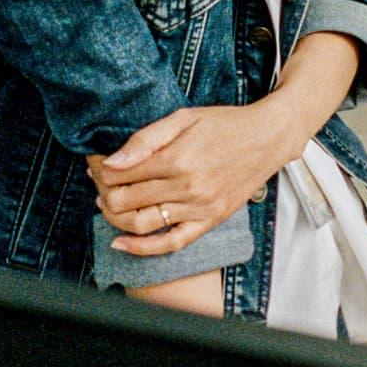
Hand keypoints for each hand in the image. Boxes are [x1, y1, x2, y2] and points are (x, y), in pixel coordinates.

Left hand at [86, 103, 293, 256]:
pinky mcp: (210, 220)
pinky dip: (142, 249)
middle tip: (100, 183)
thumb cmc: (226, 124)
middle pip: (125, 201)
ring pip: (140, 224)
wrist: (269, 138)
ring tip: (109, 205)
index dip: (100, 170)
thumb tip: (112, 162)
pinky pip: (171, 243)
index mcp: (178, 158)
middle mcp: (187, 187)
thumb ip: (146, 139)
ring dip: (115, 217)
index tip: (97, 165)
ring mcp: (200, 207)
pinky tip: (120, 243)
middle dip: (104, 192)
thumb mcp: (184, 118)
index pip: (120, 174)